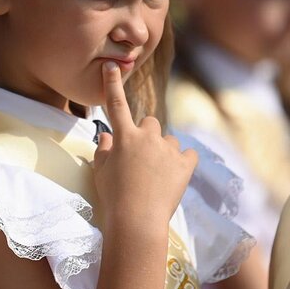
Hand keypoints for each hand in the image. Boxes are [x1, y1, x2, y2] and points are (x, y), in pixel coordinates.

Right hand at [92, 61, 196, 236]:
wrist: (137, 221)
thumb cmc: (113, 198)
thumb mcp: (101, 173)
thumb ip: (104, 150)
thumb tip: (107, 136)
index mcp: (124, 137)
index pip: (116, 105)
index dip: (112, 84)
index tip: (112, 66)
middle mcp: (147, 137)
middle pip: (150, 122)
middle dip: (147, 134)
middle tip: (141, 157)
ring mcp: (168, 150)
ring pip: (168, 139)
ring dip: (164, 149)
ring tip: (157, 174)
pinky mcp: (185, 164)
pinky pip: (188, 153)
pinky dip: (183, 161)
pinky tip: (175, 174)